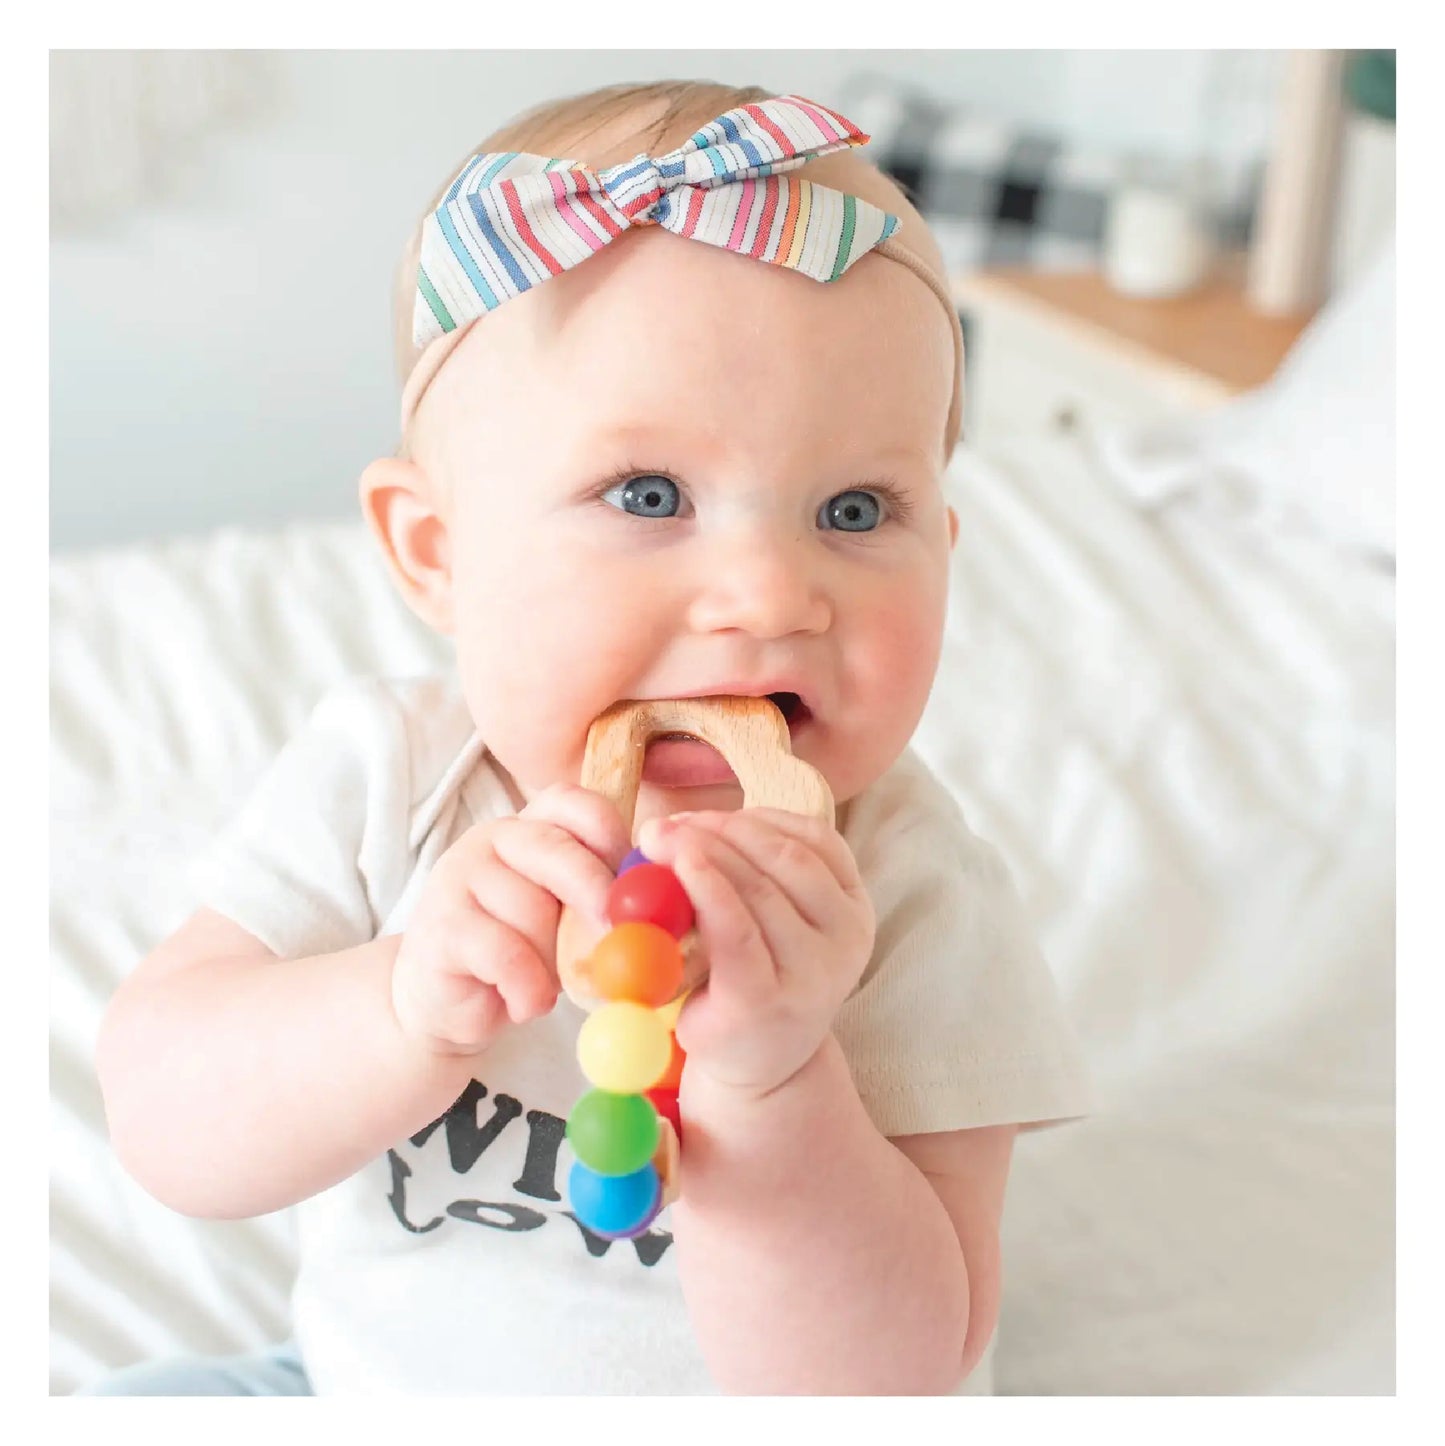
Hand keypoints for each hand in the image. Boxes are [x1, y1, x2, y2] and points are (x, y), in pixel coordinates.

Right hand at [392, 785, 628, 1055]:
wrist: (447, 1003)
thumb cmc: (521, 954)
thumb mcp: (565, 918)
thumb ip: (598, 901)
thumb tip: (653, 912)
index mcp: (531, 827)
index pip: (573, 804)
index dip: (609, 834)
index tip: (632, 880)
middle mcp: (493, 839)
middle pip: (555, 848)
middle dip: (595, 890)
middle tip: (617, 932)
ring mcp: (460, 876)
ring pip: (532, 910)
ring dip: (552, 961)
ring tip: (545, 983)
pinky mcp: (442, 925)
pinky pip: (505, 954)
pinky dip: (528, 988)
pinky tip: (524, 1003)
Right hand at [636, 808, 874, 1098]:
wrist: (778, 1043)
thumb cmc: (716, 1024)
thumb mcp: (678, 1005)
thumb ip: (662, 949)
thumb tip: (642, 876)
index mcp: (768, 1007)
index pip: (739, 934)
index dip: (704, 883)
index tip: (665, 847)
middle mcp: (821, 973)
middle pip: (764, 889)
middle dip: (707, 844)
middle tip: (661, 827)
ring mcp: (849, 936)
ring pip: (794, 858)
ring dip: (736, 827)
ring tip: (691, 821)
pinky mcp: (861, 904)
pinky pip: (821, 842)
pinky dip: (775, 822)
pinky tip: (737, 820)